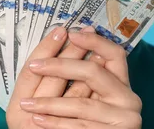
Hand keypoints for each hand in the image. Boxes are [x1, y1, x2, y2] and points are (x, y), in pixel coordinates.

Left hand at [19, 29, 141, 127]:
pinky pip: (78, 126)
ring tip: (25, 104)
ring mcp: (124, 119)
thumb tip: (66, 37)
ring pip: (80, 103)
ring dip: (48, 103)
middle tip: (34, 66)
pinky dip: (55, 123)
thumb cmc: (82, 121)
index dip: (94, 42)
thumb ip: (79, 75)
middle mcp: (128, 99)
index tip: (70, 33)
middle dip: (60, 66)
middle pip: (93, 72)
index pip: (115, 54)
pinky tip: (38, 119)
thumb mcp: (82, 95)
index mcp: (120, 84)